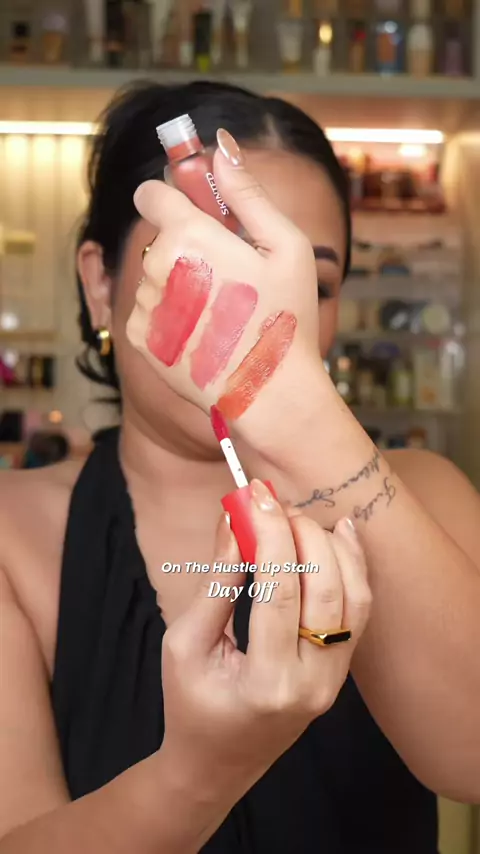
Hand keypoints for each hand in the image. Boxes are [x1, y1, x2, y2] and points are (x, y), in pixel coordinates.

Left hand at [127, 132, 322, 440]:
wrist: (268, 393)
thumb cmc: (286, 318)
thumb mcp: (286, 246)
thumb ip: (248, 193)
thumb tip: (220, 147)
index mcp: (189, 235)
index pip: (150, 194)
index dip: (173, 200)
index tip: (196, 218)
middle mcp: (156, 267)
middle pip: (160, 240)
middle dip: (188, 250)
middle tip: (230, 281)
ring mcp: (145, 306)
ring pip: (155, 278)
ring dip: (180, 286)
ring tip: (221, 316)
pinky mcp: (140, 339)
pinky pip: (148, 312)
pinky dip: (171, 319)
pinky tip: (204, 336)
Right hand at [159, 480, 370, 805]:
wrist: (217, 761)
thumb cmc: (191, 704)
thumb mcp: (186, 644)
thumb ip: (215, 581)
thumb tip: (232, 518)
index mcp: (267, 683)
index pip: (279, 592)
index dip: (268, 535)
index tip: (253, 494)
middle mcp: (314, 683)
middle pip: (325, 588)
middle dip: (299, 532)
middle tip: (270, 501)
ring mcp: (335, 679)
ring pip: (353, 595)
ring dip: (328, 544)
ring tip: (294, 516)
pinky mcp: (341, 670)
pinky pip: (359, 609)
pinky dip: (353, 565)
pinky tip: (338, 531)